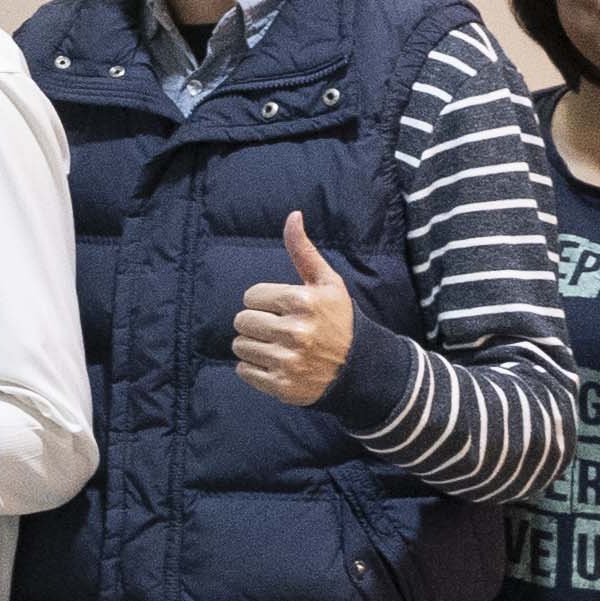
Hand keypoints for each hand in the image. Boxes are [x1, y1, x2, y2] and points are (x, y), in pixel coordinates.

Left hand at [230, 216, 353, 409]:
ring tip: (277, 346)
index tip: (281, 308)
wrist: (359, 367)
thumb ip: (303, 250)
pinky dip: (254, 368)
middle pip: (242, 321)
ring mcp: (288, 361)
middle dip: (256, 323)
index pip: (250, 296)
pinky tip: (276, 363)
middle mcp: (294, 332)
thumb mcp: (326, 282)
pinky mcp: (282, 385)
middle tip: (277, 328)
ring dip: (253, 346)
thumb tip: (293, 215)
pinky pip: (244, 371)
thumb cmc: (338, 319)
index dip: (263, 301)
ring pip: (240, 347)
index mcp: (302, 302)